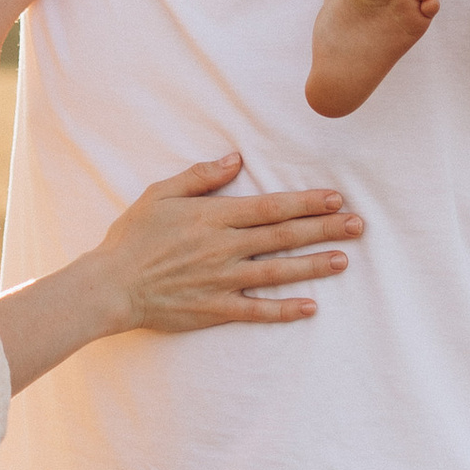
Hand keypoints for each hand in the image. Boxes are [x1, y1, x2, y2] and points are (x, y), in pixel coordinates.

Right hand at [90, 152, 360, 333]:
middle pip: (284, 236)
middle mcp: (224, 248)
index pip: (271, 207)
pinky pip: (257, 311)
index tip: (336, 198)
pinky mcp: (216, 309)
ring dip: (313, 266)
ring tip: (343, 260)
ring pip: (278, 272)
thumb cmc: (133, 237)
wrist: (110, 285)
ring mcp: (222, 281)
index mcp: (214, 217)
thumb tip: (235, 158)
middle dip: (324, 229)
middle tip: (358, 226)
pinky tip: (310, 307)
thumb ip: (200, 176)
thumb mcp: (161, 193)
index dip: (306, 202)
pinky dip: (284, 310)